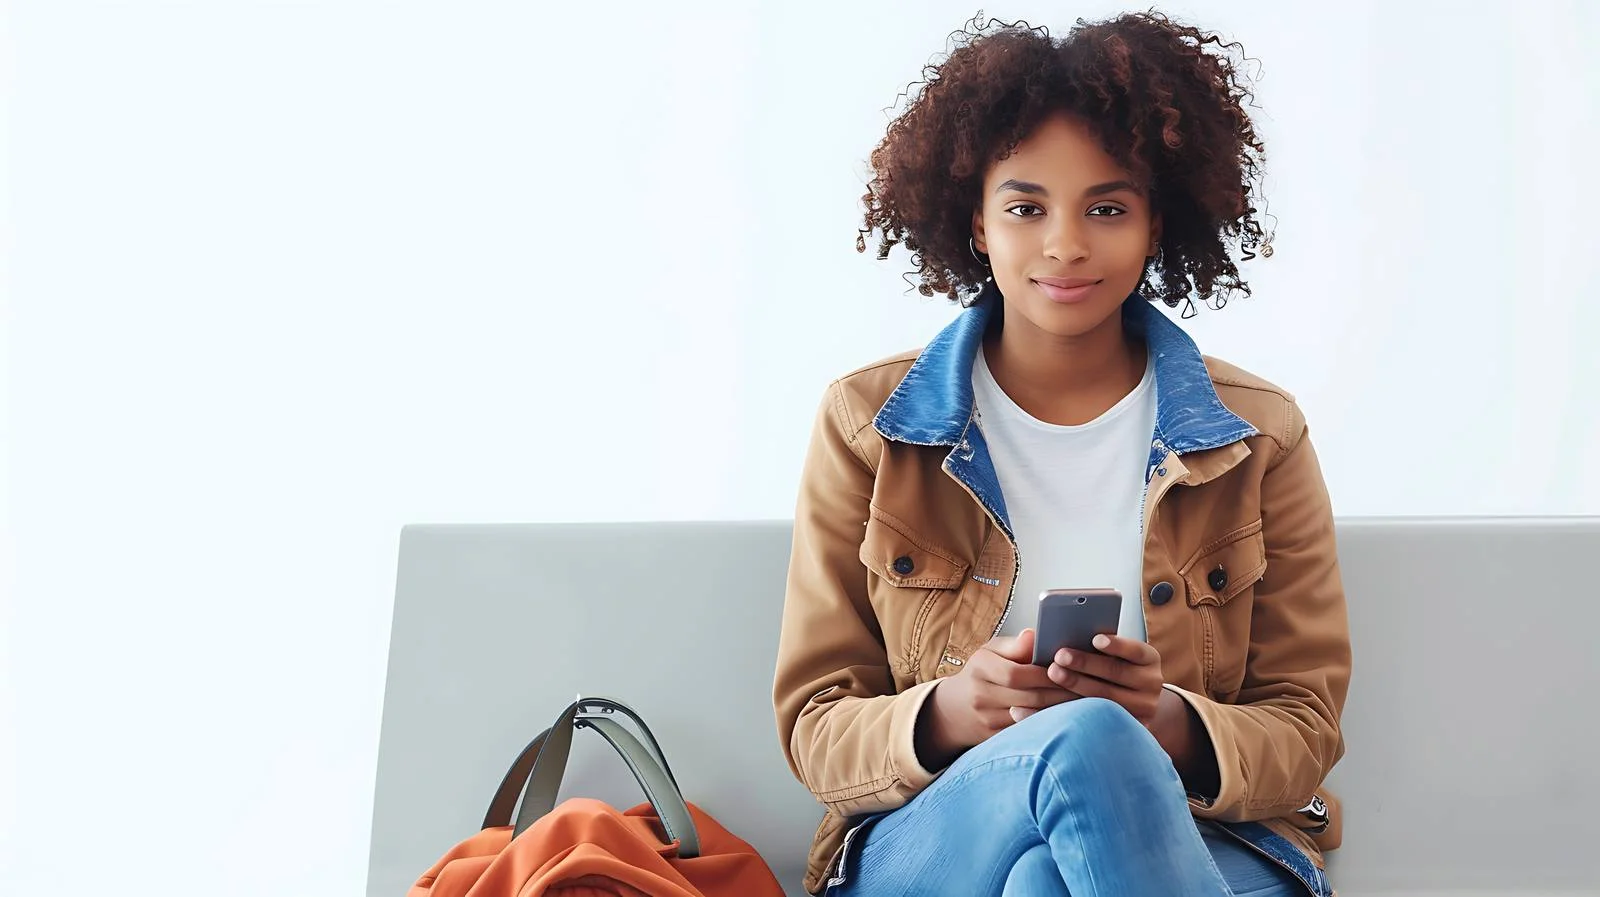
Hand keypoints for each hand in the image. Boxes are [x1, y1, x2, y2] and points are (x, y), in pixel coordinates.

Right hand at [915, 629, 1073, 767]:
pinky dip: (1048, 725)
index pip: (1018, 673)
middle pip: (1029, 697)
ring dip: (1059, 711)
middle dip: (1060, 693)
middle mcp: (981, 695)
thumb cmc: (980, 674)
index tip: (1069, 670)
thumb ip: (1014, 645)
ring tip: (1083, 702)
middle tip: (1087, 687)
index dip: (1046, 673)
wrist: (953, 710)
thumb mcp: (991, 652)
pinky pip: (1027, 732)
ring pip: (1031, 717)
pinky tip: (1065, 718)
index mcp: (980, 668)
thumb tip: (1034, 635)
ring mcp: (987, 720)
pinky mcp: (994, 739)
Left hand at [1046, 634, 1164, 724]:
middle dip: (1085, 663)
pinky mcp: (1131, 727)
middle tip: (1060, 656)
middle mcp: (1150, 683)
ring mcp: (1143, 708)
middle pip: (1116, 673)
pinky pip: (1102, 718)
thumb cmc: (1113, 668)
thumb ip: (1097, 644)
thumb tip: (1071, 631)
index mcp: (1148, 658)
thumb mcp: (1115, 654)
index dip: (1116, 645)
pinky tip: (1062, 699)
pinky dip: (1078, 707)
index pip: (1135, 650)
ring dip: (1077, 684)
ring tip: (1054, 673)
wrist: (1133, 701)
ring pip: (1107, 697)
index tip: (1095, 639)